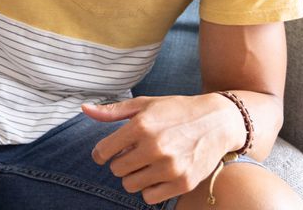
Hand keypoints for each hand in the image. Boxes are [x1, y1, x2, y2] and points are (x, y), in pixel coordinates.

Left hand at [83, 94, 240, 203]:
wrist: (217, 122)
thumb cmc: (176, 111)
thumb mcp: (144, 104)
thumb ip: (112, 111)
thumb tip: (84, 109)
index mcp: (141, 126)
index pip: (104, 151)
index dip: (101, 153)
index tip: (106, 153)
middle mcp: (154, 148)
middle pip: (116, 169)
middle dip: (120, 163)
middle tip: (132, 155)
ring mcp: (170, 168)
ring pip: (130, 185)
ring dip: (133, 177)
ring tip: (144, 164)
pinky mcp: (184, 183)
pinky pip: (150, 197)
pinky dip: (149, 188)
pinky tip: (156, 175)